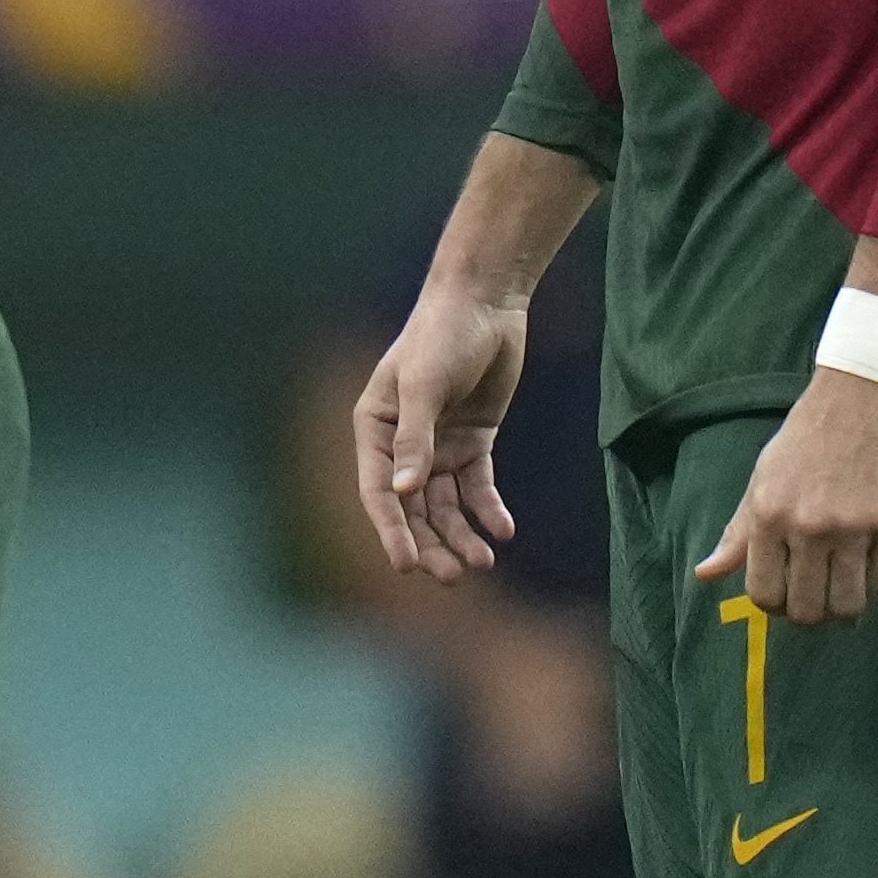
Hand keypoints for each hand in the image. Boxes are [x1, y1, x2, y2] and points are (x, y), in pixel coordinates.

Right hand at [354, 284, 528, 579]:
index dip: (391, 532)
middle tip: (453, 576)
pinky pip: (478, 486)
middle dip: (431, 543)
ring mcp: (439, 445)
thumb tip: (403, 492)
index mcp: (375, 429)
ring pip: (446, 505)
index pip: (379, 492)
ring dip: (461, 534)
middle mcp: (402, 444)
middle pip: (414, 508)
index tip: (407, 567)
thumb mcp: (424, 384)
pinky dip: (488, 510)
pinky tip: (503, 530)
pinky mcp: (473, 442)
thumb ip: (415, 438)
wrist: (486, 302)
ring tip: (484, 561)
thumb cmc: (442, 334)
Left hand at [694, 365, 877, 624]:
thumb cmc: (807, 436)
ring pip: (849, 606)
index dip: (778, 606)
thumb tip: (705, 575)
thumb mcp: (762, 478)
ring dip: (849, 610)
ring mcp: (853, 526)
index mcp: (769, 515)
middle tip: (823, 598)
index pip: (764, 595)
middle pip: (808, 610)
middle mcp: (808, 526)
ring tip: (851, 591)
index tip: (791, 595)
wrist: (862, 394)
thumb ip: (738, 532)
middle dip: (814, 615)